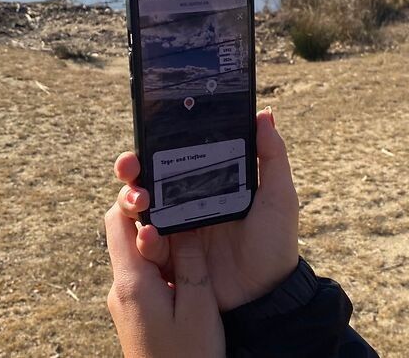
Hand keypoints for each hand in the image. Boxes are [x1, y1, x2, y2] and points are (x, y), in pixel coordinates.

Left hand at [104, 204, 224, 357]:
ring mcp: (125, 299)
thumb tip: (182, 220)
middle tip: (174, 197)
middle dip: (144, 208)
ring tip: (186, 221)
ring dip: (155, 231)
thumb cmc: (190, 357)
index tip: (159, 184)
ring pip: (132, 249)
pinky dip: (159, 253)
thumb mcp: (198, 306)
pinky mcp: (135, 308)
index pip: (119, 222)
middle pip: (122, 231)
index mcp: (132, 282)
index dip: (135, 196)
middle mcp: (121, 288)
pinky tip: (183, 254)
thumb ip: (189, 261)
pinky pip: (141, 268)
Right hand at [114, 107, 299, 311]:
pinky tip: (149, 235)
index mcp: (206, 184)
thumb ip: (272, 156)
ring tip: (142, 201)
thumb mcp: (278, 196)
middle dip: (131, 170)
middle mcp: (184, 204)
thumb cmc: (275, 241)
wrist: (268, 294)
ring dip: (130, 200)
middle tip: (132, 167)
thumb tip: (265, 113)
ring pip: (137, 209)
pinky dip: (140, 238)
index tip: (144, 139)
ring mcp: (173, 232)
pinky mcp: (168, 260)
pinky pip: (143, 245)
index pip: (172, 158)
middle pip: (146, 180)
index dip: (152, 146)